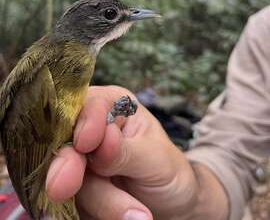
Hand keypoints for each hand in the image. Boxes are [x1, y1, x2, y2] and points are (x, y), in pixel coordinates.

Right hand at [46, 86, 227, 219]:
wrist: (170, 208)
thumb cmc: (167, 170)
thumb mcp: (155, 157)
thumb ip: (126, 150)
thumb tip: (103, 140)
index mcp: (113, 107)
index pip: (92, 104)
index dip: (86, 122)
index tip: (85, 143)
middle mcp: (91, 129)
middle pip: (67, 140)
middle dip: (68, 165)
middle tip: (62, 188)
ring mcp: (79, 160)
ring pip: (69, 177)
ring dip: (98, 200)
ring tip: (137, 216)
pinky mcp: (74, 190)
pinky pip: (71, 203)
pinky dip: (94, 214)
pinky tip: (124, 218)